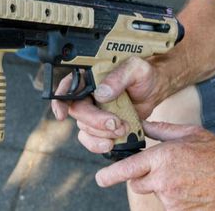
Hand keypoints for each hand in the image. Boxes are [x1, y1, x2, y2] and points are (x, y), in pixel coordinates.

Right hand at [51, 57, 165, 154]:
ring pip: (85, 128)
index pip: (67, 86)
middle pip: (78, 111)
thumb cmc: (143, 74)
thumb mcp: (136, 69)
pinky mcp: (101, 127)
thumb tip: (101, 93)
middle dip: (95, 121)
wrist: (154, 90)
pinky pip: (93, 140)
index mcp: (90, 76)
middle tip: (115, 123)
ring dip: (102, 134)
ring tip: (123, 129)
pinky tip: (112, 144)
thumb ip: (119, 77)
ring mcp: (93, 112)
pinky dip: (100, 144)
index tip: (63, 114)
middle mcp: (87, 94)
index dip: (60, 100)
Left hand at [96, 121, 214, 209]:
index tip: (100, 178)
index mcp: (163, 157)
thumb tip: (144, 125)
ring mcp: (171, 199)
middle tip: (162, 169)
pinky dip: (173, 197)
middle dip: (141, 176)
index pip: (128, 168)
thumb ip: (162, 129)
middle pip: (136, 182)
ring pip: (153, 193)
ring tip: (185, 177)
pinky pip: (167, 204)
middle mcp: (163, 180)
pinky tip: (190, 188)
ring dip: (160, 186)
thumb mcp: (190, 133)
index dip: (111, 174)